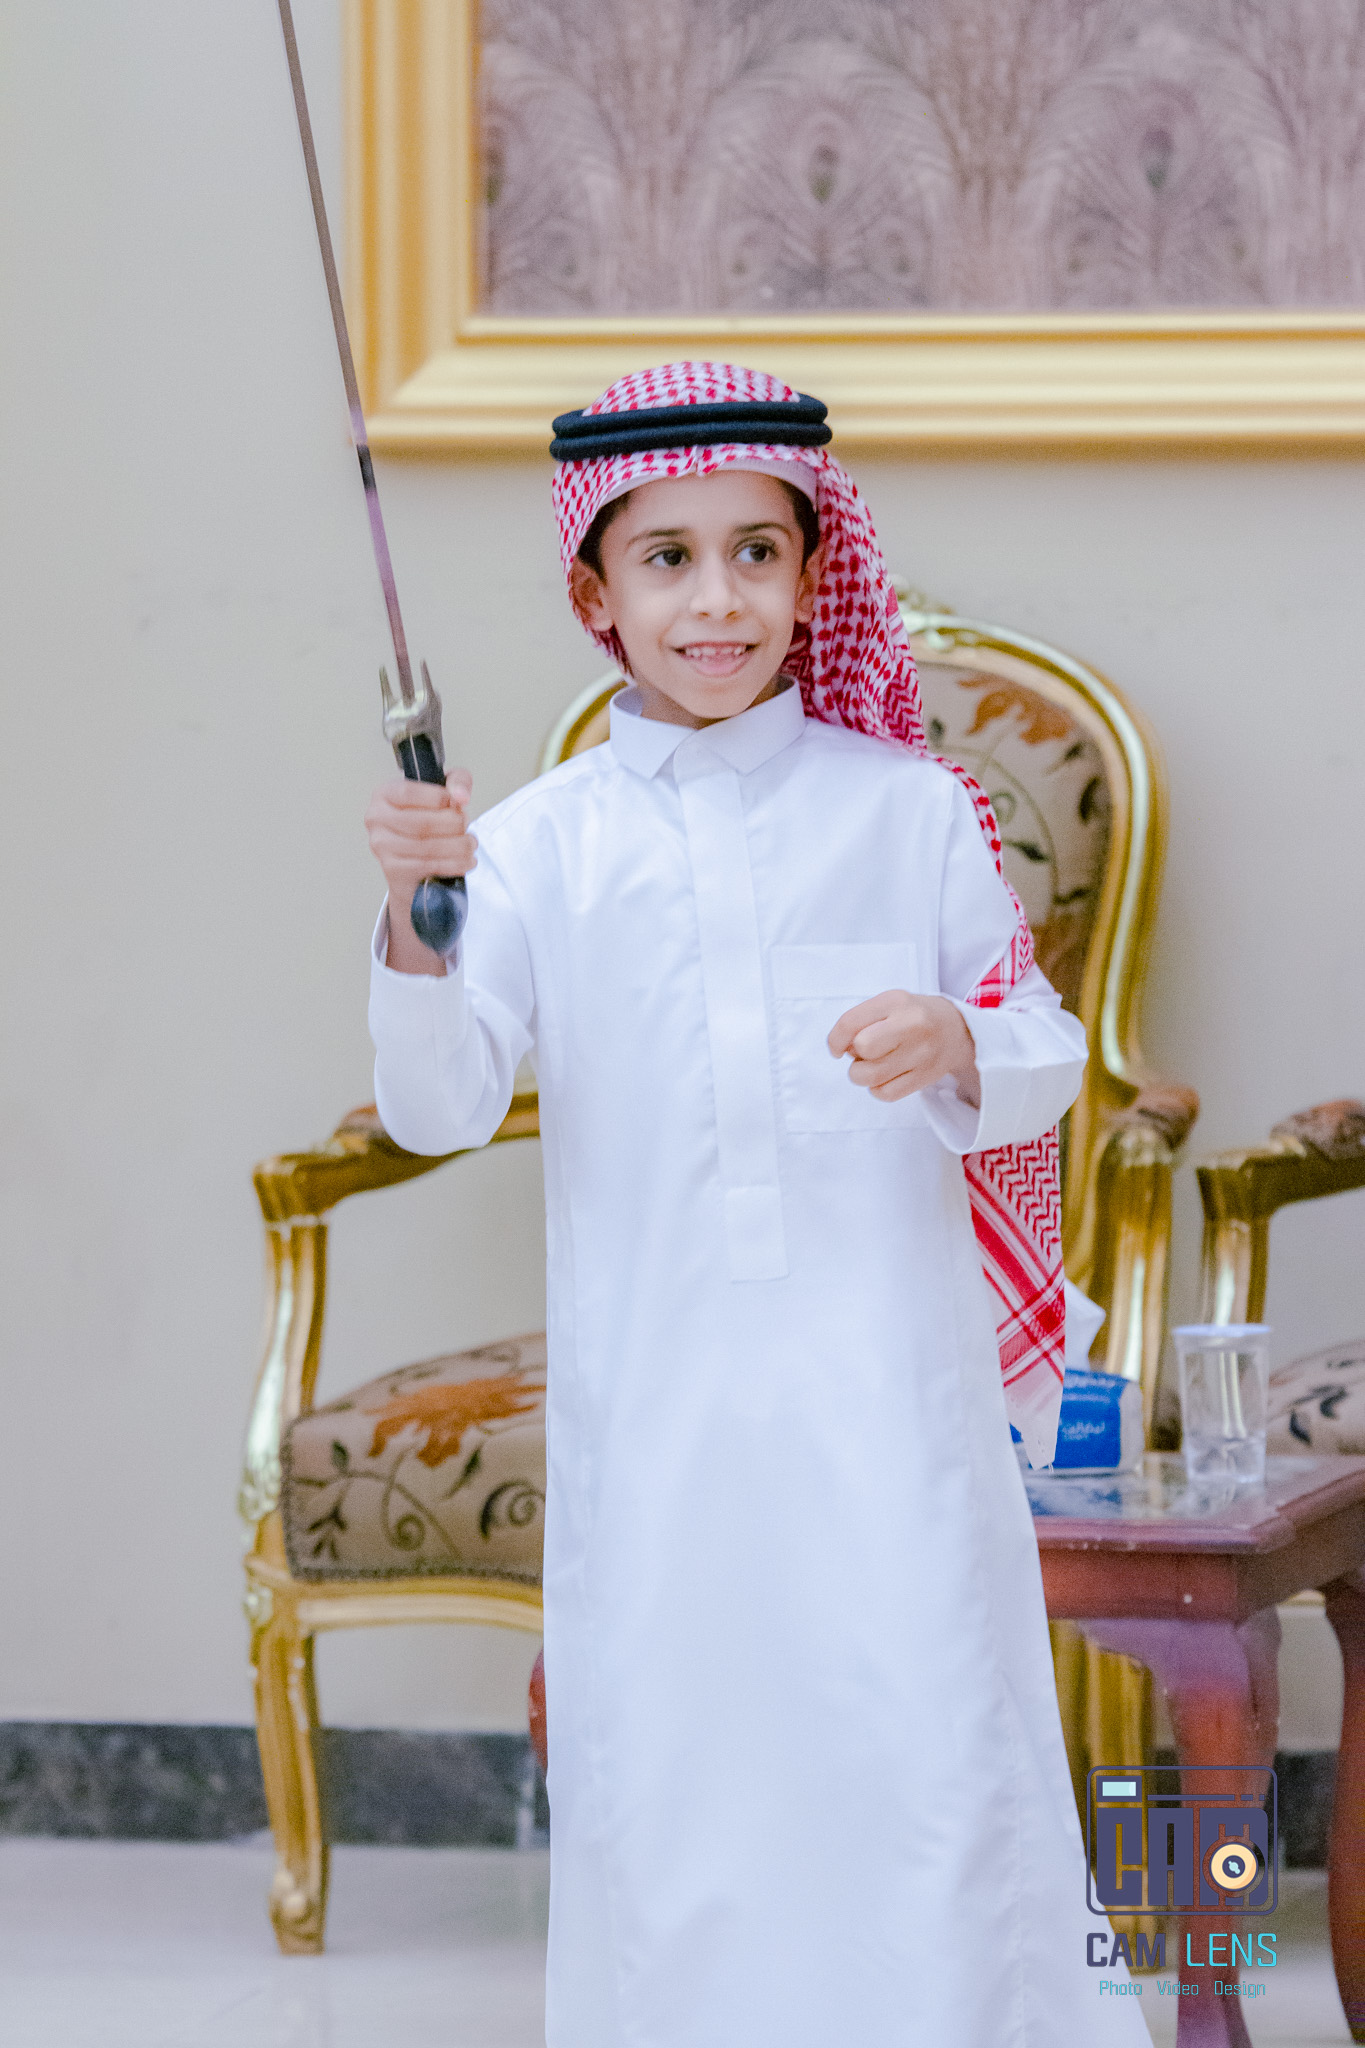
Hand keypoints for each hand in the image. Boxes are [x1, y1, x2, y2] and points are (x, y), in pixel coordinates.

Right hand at [365, 770, 476, 973]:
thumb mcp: (445, 802)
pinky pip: (428, 866)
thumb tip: (460, 793)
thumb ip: (456, 784)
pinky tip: (463, 863)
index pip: (416, 789)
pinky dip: (452, 865)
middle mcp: (375, 820)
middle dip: (455, 827)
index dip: (444, 797)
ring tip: (469, 850)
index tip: (460, 804)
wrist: (419, 884)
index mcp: (385, 795)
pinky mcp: (394, 874)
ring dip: (459, 847)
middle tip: (468, 832)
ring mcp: (382, 849)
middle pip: (426, 820)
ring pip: (429, 844)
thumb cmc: (433, 835)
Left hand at [827, 989, 979, 1107]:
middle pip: (863, 1048)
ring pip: (871, 1076)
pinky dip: (877, 1089)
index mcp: (896, 1002)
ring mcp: (921, 1053)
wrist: (957, 1030)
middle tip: (863, 1054)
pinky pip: (886, 1093)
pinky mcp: (926, 1077)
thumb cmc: (912, 1016)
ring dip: (862, 1075)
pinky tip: (885, 1077)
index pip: (851, 1023)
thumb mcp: (888, 1004)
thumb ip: (861, 1020)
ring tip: (872, 1066)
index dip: (835, 1040)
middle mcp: (912, 1025)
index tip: (837, 1048)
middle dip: (854, 1056)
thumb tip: (840, 1049)